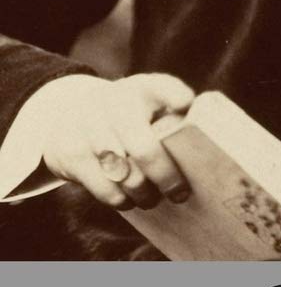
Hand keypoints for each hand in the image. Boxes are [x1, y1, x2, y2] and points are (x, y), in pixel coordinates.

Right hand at [33, 72, 194, 209]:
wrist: (66, 111)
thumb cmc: (126, 113)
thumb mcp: (149, 101)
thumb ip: (175, 114)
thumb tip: (208, 149)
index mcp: (142, 88)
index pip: (162, 87)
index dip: (175, 95)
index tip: (185, 105)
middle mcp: (114, 102)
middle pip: (144, 148)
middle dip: (166, 176)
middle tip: (179, 193)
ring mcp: (89, 125)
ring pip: (123, 172)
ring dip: (142, 192)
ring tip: (152, 199)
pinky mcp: (72, 151)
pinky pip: (102, 185)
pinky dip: (119, 198)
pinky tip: (128, 200)